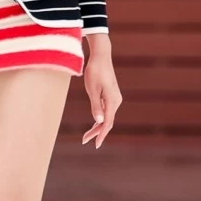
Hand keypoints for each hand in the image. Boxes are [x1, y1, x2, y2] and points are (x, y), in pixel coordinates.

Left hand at [81, 33, 120, 147]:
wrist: (101, 56)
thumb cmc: (95, 71)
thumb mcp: (92, 89)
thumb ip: (96, 106)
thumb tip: (98, 121)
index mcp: (112, 101)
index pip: (107, 123)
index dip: (101, 135)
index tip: (95, 144)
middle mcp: (116, 101)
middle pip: (107, 121)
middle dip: (96, 132)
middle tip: (84, 141)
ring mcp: (115, 98)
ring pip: (107, 117)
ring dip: (98, 126)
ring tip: (87, 135)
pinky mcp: (112, 95)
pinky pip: (107, 111)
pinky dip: (100, 118)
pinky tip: (94, 123)